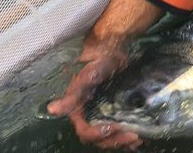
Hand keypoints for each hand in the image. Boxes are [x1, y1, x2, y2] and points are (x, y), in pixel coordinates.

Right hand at [47, 0, 162, 149]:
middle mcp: (89, 116)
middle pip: (99, 139)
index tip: (113, 127)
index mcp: (79, 110)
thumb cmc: (98, 62)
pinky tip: (139, 137)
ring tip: (138, 138)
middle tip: (133, 136)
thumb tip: (52, 109)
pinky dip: (127, 137)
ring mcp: (102, 116)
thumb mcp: (86, 77)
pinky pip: (118, 132)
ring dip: (123, 141)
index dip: (97, 134)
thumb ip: (72, 95)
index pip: (85, 131)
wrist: (114, 52)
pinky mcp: (114, 114)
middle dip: (115, 140)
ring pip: (110, 137)